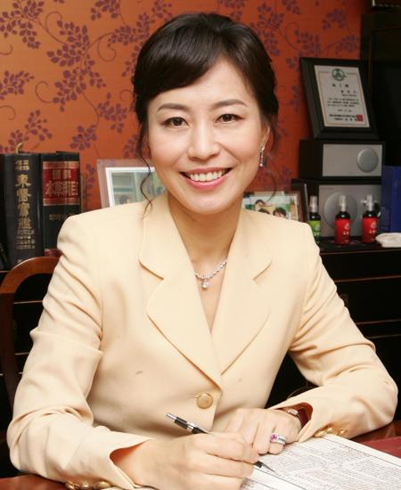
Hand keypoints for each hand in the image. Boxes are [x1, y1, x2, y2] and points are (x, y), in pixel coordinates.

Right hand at [114, 432, 258, 489]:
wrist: (156, 464)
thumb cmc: (180, 449)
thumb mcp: (201, 437)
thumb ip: (225, 438)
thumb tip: (246, 445)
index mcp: (200, 443)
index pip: (235, 449)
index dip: (249, 452)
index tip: (253, 454)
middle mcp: (197, 462)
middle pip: (236, 468)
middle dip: (247, 467)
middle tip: (250, 465)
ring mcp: (196, 481)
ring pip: (231, 484)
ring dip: (240, 480)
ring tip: (239, 474)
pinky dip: (228, 488)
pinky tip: (227, 481)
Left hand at [224, 408, 300, 454]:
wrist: (285, 420)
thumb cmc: (261, 429)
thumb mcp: (245, 430)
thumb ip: (234, 440)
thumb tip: (224, 455)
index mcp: (240, 415)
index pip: (232, 438)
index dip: (236, 451)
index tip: (240, 453)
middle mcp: (253, 413)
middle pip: (245, 445)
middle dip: (251, 451)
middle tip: (255, 448)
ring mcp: (268, 417)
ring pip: (260, 447)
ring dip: (264, 450)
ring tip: (266, 443)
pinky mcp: (283, 424)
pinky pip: (275, 447)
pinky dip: (276, 449)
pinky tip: (276, 441)